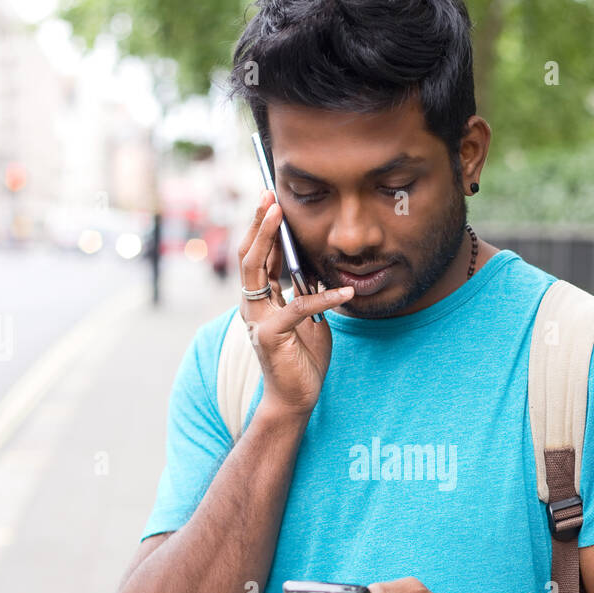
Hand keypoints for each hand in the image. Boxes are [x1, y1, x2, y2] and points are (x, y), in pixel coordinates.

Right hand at [238, 189, 353, 417]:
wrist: (297, 397)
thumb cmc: (303, 357)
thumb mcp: (308, 317)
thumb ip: (305, 291)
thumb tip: (314, 263)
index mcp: (259, 300)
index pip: (256, 257)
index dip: (261, 228)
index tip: (270, 200)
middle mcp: (252, 306)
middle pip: (248, 255)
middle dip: (257, 223)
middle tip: (267, 195)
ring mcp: (257, 320)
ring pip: (256, 270)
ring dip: (268, 239)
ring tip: (279, 214)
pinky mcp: (271, 336)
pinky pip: (298, 306)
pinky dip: (324, 297)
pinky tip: (345, 290)